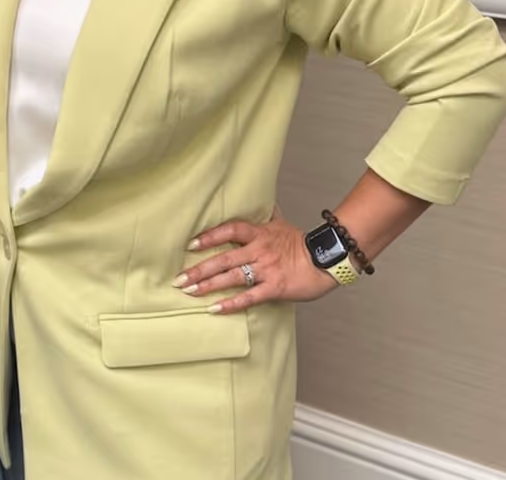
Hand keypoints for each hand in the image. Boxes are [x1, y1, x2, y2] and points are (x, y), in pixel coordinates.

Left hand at [173, 208, 337, 313]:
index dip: (209, 236)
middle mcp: (258, 250)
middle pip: (223, 258)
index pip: (229, 230)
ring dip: (208, 285)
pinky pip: (249, 297)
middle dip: (199, 269)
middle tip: (179, 278)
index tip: (190, 243)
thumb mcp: (281, 223)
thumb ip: (266, 213)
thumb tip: (261, 198)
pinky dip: (231, 304)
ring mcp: (265, 270)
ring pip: (231, 277)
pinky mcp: (274, 288)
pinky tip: (214, 309)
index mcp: (259, 234)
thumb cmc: (301, 243)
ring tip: (189, 292)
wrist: (326, 260)